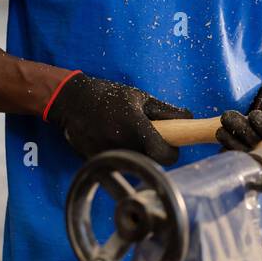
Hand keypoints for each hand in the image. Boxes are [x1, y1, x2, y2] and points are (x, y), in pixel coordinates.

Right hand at [45, 73, 191, 162]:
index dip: (172, 151)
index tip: (170, 144)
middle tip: (150, 137)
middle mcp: (123, 145)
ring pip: (137, 164)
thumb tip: (189, 118)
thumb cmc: (109, 96)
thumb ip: (166, 111)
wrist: (72, 102)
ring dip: (139, 154)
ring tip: (128, 135)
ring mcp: (109, 156)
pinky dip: (123, 155)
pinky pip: (121, 163)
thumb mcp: (140, 98)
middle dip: (155, 152)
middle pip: (153, 162)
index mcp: (136, 128)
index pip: (165, 155)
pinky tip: (114, 139)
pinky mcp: (98, 162)